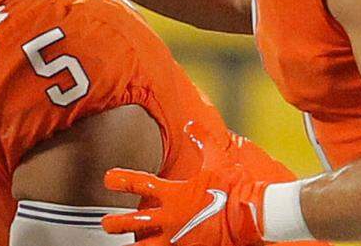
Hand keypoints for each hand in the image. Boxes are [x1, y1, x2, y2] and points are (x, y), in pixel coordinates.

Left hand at [101, 125, 266, 245]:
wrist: (254, 215)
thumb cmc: (235, 188)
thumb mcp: (218, 160)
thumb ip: (201, 141)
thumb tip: (190, 125)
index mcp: (175, 193)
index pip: (140, 183)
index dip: (120, 180)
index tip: (108, 179)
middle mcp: (171, 218)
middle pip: (133, 223)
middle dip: (115, 223)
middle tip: (106, 223)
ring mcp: (178, 239)